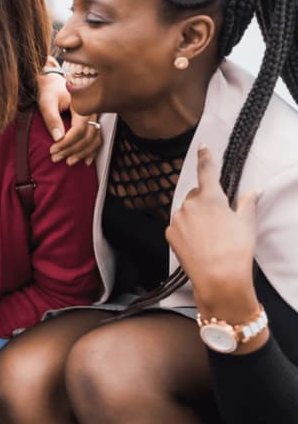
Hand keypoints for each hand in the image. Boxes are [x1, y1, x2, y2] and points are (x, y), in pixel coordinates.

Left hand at [36, 63, 101, 165]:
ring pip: (95, 139)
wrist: (54, 82)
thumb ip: (52, 119)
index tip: (52, 150)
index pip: (79, 129)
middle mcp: (93, 111)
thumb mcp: (46, 102)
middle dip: (72, 150)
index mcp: (83, 104)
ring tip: (68, 162)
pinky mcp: (93, 121)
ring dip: (82, 153)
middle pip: (88, 136)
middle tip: (56, 158)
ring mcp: (95, 116)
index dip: (67, 143)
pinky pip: (97, 138)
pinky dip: (92, 151)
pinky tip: (86, 161)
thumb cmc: (49, 91)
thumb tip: (58, 138)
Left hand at [166, 145, 258, 318]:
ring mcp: (177, 219)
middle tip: (220, 221)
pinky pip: (178, 226)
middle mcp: (189, 204)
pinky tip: (199, 243)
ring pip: (186, 211)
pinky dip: (187, 231)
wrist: (218, 276)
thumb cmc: (236, 248)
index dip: (205, 157)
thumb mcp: (246, 223)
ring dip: (195, 217)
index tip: (202, 147)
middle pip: (196, 195)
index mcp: (210, 197)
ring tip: (210, 237)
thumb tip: (254, 191)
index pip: (207, 171)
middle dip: (205, 202)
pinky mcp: (169, 234)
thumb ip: (247, 203)